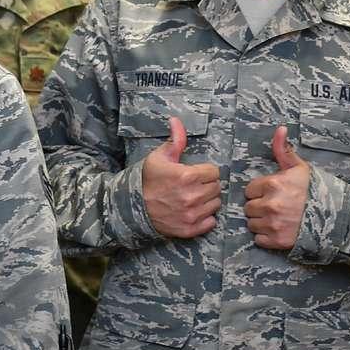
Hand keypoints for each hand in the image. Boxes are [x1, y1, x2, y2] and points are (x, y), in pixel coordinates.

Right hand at [140, 117, 220, 237]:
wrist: (133, 207)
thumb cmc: (148, 180)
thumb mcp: (159, 157)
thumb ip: (175, 140)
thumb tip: (176, 120)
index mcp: (187, 176)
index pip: (214, 172)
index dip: (205, 171)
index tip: (195, 174)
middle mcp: (192, 196)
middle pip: (217, 188)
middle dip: (207, 185)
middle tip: (193, 186)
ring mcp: (192, 214)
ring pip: (215, 204)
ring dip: (208, 201)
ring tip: (193, 198)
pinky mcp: (190, 229)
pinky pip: (211, 222)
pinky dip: (205, 218)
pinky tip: (193, 211)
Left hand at [245, 126, 309, 249]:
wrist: (335, 216)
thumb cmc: (314, 190)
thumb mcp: (298, 167)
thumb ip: (282, 149)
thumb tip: (279, 128)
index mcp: (273, 184)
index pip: (249, 190)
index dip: (260, 191)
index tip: (272, 193)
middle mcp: (270, 205)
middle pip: (248, 208)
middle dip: (259, 206)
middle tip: (275, 206)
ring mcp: (273, 224)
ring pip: (252, 224)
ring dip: (260, 222)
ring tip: (277, 218)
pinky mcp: (277, 241)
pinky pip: (259, 240)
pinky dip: (266, 237)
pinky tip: (278, 229)